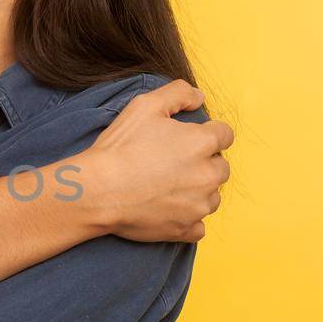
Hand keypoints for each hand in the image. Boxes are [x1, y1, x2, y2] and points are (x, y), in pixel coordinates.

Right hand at [63, 79, 232, 241]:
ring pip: (212, 197)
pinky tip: (168, 210)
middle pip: (221, 167)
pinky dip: (188, 220)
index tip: (187, 140)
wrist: (97, 190)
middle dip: (204, 164)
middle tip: (173, 164)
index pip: (225, 135)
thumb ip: (179, 93)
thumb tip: (200, 98)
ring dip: (198, 192)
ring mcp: (198, 205)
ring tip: (168, 187)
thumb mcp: (146, 105)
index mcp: (202, 143)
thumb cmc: (120, 148)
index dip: (207, 134)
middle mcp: (208, 175)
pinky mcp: (186, 228)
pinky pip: (199, 226)